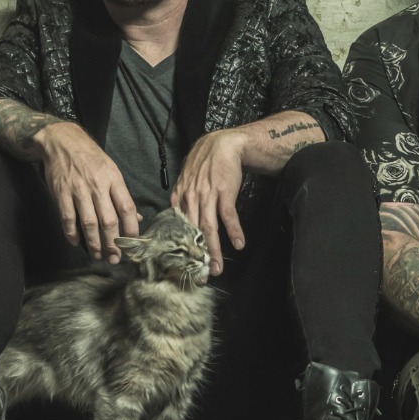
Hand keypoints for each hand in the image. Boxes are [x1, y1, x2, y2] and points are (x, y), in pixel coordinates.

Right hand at [35, 122, 139, 262]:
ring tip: (97, 255)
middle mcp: (97, 185)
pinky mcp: (61, 194)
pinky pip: (68, 219)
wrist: (62, 142)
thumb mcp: (112, 171)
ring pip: (88, 224)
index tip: (132, 244)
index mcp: (113, 179)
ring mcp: (78, 190)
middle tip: (115, 258)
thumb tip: (135, 218)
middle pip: (108, 221)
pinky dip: (72, 234)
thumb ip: (122, 195)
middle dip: (112, 243)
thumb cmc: (91, 158)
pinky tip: (76, 242)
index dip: (131, 228)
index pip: (126, 207)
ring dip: (94, 244)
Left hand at [172, 128, 246, 276]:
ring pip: (209, 229)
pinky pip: (228, 216)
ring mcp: (207, 195)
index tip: (185, 266)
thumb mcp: (187, 180)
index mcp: (180, 197)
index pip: (179, 229)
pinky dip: (234, 231)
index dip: (182, 250)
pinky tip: (239, 244)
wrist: (223, 144)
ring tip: (217, 267)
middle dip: (196, 257)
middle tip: (200, 275)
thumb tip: (180, 219)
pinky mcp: (224, 192)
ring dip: (214, 251)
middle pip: (193, 234)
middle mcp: (191, 198)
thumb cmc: (206, 163)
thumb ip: (182, 200)